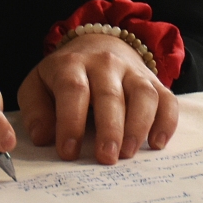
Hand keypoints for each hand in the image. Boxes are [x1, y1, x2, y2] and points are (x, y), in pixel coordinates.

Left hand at [17, 33, 177, 164]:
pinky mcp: (154, 81)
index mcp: (71, 65)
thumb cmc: (63, 76)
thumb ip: (36, 111)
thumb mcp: (38, 86)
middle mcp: (105, 63)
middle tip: (105, 158)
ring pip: (143, 94)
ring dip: (139, 125)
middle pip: (110, 94)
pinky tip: (157, 143)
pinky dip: (166, 122)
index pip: (73, 90)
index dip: (71, 122)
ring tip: (129, 153)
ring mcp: (133, 70)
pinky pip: (167, 99)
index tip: (68, 152)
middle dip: (109, 128)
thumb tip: (43, 138)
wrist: (97, 44)